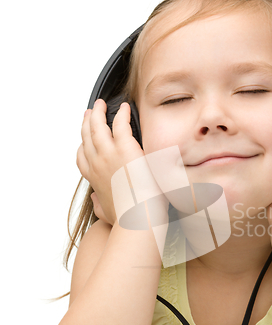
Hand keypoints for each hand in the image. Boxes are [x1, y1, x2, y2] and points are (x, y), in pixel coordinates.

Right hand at [77, 99, 145, 225]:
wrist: (137, 219)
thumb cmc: (127, 220)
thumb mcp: (106, 213)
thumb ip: (99, 204)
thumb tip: (96, 199)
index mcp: (94, 178)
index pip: (82, 157)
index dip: (82, 145)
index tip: (84, 139)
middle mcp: (97, 163)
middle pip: (87, 137)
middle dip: (86, 123)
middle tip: (88, 113)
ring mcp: (110, 154)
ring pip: (98, 126)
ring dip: (98, 113)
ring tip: (100, 104)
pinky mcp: (126, 148)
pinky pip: (120, 123)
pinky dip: (121, 113)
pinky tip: (124, 108)